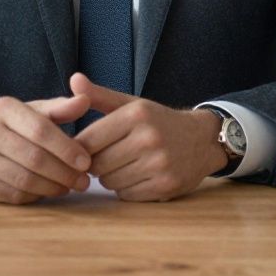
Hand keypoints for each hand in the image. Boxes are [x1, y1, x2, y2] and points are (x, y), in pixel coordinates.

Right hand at [0, 94, 91, 203]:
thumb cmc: (4, 125)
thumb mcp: (28, 110)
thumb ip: (58, 108)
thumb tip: (85, 101)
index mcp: (3, 108)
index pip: (41, 130)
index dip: (67, 148)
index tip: (86, 161)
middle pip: (35, 158)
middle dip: (64, 173)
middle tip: (83, 181)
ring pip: (25, 180)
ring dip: (53, 187)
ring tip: (69, 186)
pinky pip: (13, 195)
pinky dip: (35, 196)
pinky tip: (47, 191)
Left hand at [71, 73, 228, 201]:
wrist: (201, 140)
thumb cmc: (158, 121)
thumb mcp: (132, 104)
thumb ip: (99, 95)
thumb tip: (74, 80)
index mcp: (136, 114)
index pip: (89, 139)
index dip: (81, 147)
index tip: (83, 148)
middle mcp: (149, 138)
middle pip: (97, 164)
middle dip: (95, 164)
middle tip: (102, 159)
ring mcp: (159, 164)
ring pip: (110, 181)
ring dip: (109, 177)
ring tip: (119, 166)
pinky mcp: (166, 186)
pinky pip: (127, 195)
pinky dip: (125, 189)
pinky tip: (134, 176)